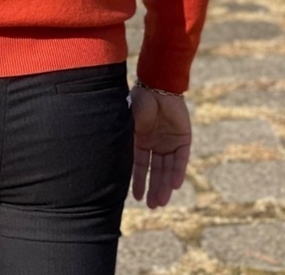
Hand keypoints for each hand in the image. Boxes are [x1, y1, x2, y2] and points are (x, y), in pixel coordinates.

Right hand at [130, 84, 190, 208]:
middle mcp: (155, 143)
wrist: (158, 86)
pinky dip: (178, 172)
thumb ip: (125, 139)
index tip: (137, 198)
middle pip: (155, 170)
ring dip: (165, 185)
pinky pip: (181, 159)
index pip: (139, 165)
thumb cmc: (139, 101)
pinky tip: (175, 186)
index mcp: (140, 139)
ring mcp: (169, 141)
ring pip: (168, 168)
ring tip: (162, 202)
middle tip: (152, 206)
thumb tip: (110, 159)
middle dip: (153, 188)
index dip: (138, 181)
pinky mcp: (183, 138)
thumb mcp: (128, 122)